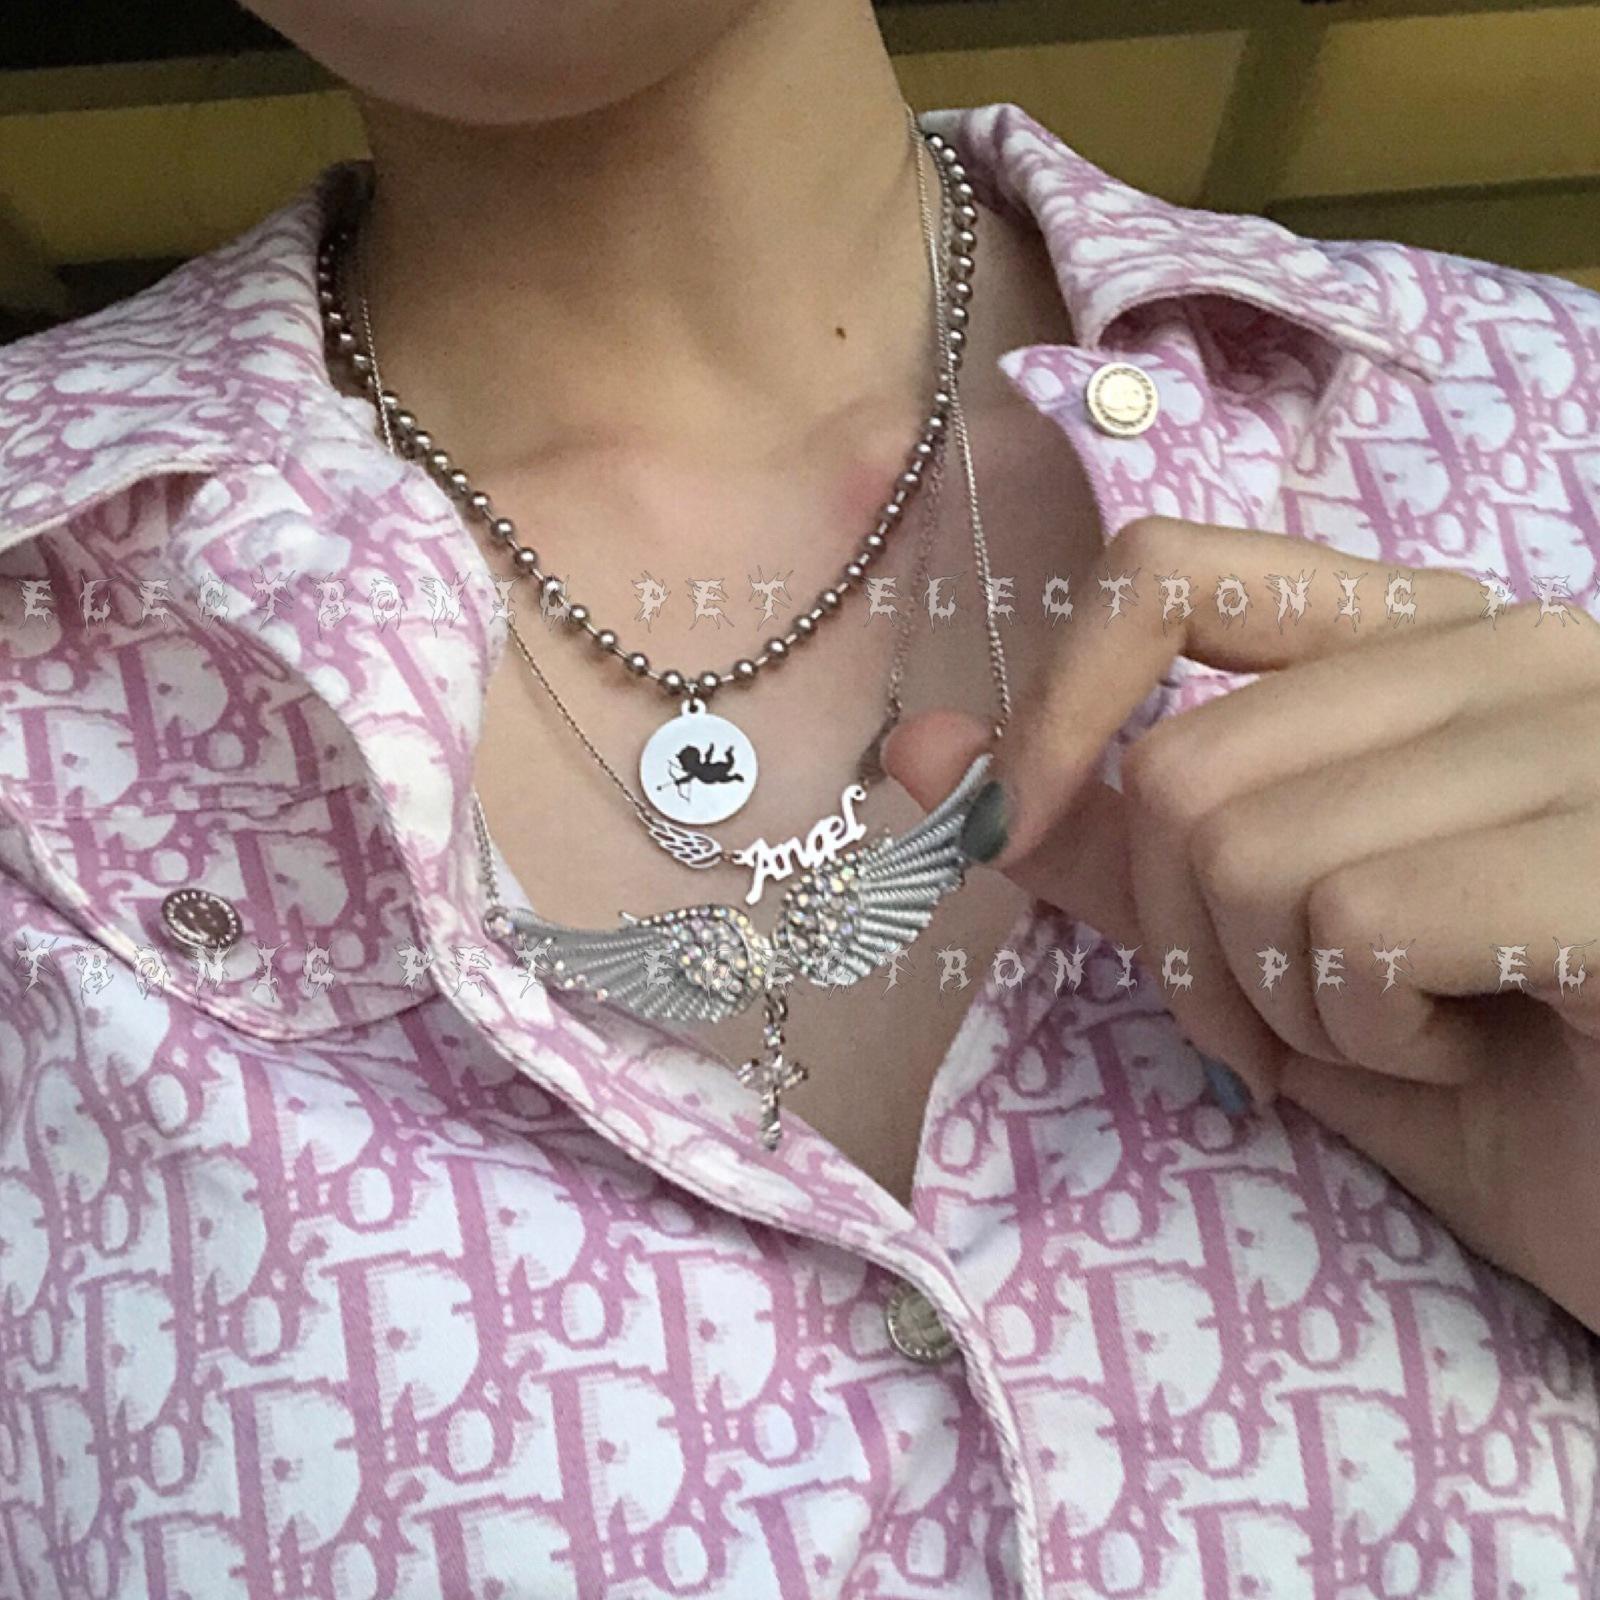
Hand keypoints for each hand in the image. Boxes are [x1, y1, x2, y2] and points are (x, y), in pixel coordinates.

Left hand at [883, 515, 1599, 1333]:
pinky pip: (1354, 914)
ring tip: (1416, 1039)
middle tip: (1301, 1026)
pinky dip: (1367, 1033)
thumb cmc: (1511, 1096)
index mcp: (1431, 645)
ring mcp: (1588, 735)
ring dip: (1281, 1004)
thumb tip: (919, 757)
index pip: (1171, 570)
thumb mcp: (1274, 969)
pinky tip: (1487, 1054)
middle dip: (1184, 947)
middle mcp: (1522, 648)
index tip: (1026, 824)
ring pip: (1241, 843)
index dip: (1061, 705)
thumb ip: (1110, 853)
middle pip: (1179, 767)